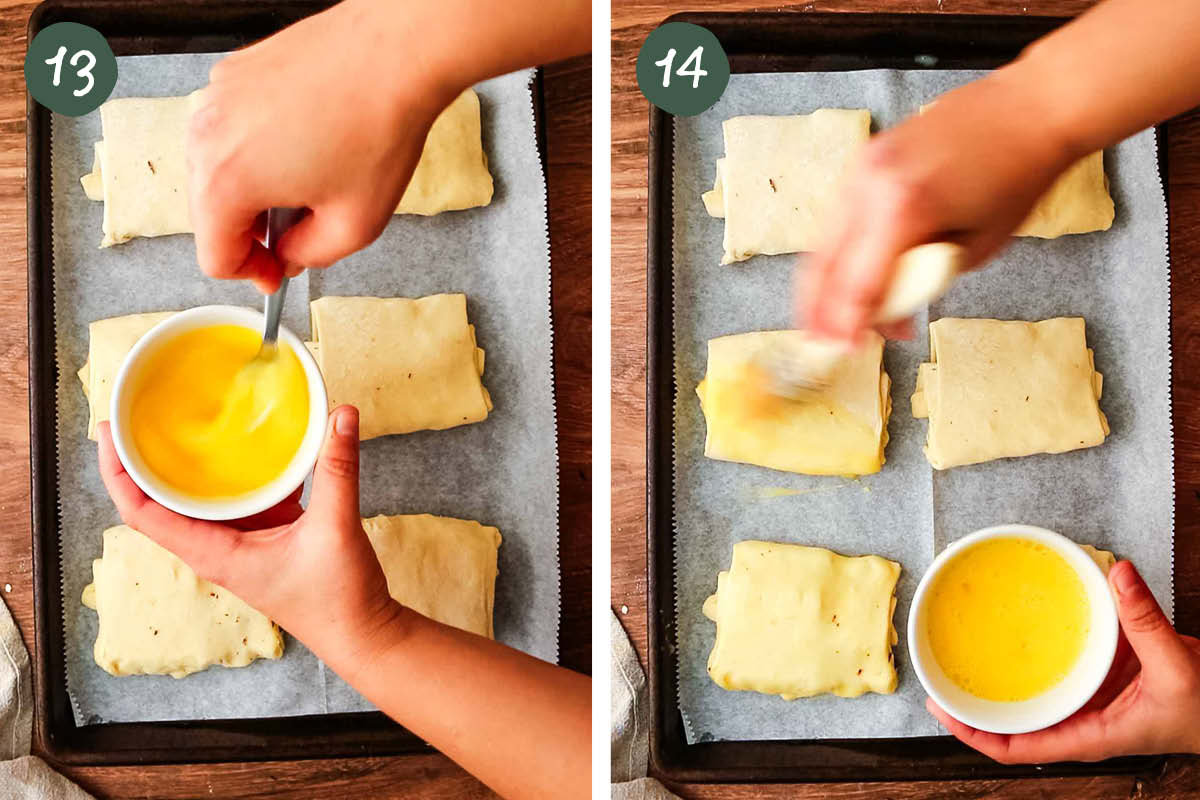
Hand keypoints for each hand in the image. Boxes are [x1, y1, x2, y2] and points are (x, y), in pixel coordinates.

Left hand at [96, 405, 400, 662]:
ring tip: (183, 424)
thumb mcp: (334, 527)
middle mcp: (217, 549)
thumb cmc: (337, 599)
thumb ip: (337, 469)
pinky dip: (237, 475)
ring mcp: (240, 545)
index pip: (142, 513)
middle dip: (143, 461)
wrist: (362, 635)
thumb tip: (341, 415)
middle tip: (136, 416)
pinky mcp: (264, 540)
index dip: (118, 473)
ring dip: (189, 467)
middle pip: (161, 502)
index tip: (109, 432)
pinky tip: (249, 448)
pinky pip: (239, 501)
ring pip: (200, 501)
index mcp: (214, 553)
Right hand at [186, 0, 457, 292]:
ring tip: (308, 183)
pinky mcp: (233, 72)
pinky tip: (306, 143)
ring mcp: (214, 98)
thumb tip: (288, 253)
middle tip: (297, 233)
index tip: (277, 270)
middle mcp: (204, 137)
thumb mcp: (354, 225)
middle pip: (208, 212)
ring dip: (252, 188)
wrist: (394, 53)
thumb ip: (308, 255)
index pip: (214, 257)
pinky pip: (231, 128)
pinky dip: (257, 147)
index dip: (252, 274)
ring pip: (216, 168)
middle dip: (250, 233)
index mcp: (224, 184)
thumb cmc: (377, 131)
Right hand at [801, 65, 1078, 341]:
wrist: (1029, 109)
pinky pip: (837, 215)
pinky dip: (836, 251)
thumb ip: (922, 280)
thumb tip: (886, 312)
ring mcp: (862, 166)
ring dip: (821, 283)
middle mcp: (871, 185)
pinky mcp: (864, 156)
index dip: (847, 325)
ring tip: (828, 314)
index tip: (845, 350)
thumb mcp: (974, 249)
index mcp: (904, 210)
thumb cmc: (1017, 179)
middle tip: (821, 340)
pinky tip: (846, 273)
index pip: (858, 285)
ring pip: (823, 240)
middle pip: (824, 265)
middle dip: (818, 309)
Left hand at [928, 561, 1199, 762]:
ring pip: (1032, 699)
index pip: (1015, 749)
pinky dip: (1037, 657)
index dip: (973, 734)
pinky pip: (1059, 673)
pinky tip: (1020, 630)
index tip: (940, 711)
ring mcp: (1088, 704)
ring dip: (1000, 681)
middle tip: (937, 675)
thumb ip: (1146, 620)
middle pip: (1012, 724)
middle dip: (973, 706)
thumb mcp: (1176, 666)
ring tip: (964, 651)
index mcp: (1089, 738)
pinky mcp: (1100, 682)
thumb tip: (1119, 573)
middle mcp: (1080, 723)